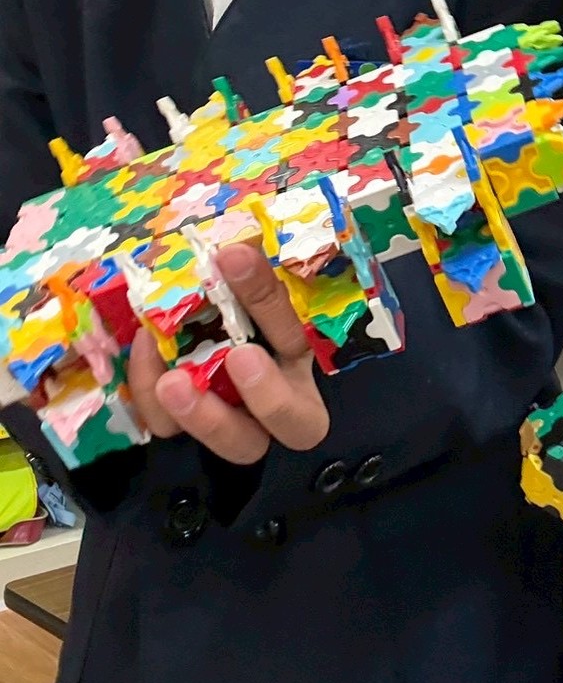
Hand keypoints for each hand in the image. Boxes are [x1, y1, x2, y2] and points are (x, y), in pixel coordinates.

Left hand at [126, 243, 329, 463]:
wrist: (184, 336)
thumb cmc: (223, 304)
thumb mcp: (237, 288)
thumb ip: (239, 273)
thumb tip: (229, 239)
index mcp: (298, 356)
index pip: (296, 335)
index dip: (268, 299)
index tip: (234, 259)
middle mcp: (280, 397)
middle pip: (294, 419)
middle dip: (267, 392)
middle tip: (239, 356)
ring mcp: (238, 424)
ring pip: (240, 443)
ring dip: (206, 416)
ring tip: (173, 383)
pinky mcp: (189, 435)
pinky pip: (173, 432)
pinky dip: (152, 400)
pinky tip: (142, 356)